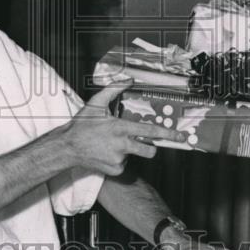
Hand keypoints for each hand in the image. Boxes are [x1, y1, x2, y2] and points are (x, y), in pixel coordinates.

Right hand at [62, 84, 186, 175]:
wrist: (68, 147)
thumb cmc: (82, 125)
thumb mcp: (96, 103)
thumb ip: (114, 89)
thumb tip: (128, 80)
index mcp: (120, 128)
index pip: (150, 132)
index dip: (168, 134)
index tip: (181, 136)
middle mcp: (121, 145)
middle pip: (149, 150)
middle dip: (152, 147)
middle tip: (145, 142)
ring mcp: (118, 160)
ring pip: (135, 156)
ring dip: (129, 150)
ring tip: (112, 144)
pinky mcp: (115, 170)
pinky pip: (124, 164)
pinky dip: (120, 158)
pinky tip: (108, 152)